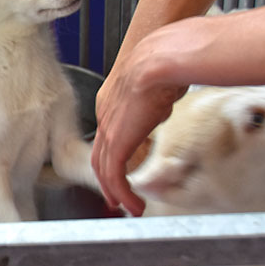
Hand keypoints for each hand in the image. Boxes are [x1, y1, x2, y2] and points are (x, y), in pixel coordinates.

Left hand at [91, 35, 188, 215]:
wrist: (159, 59)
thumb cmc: (165, 62)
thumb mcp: (158, 86)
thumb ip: (155, 100)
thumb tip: (164, 103)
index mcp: (111, 101)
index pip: (107, 136)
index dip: (113, 154)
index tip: (123, 168)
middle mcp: (104, 115)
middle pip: (100, 155)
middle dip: (108, 179)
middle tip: (118, 197)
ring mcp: (108, 128)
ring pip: (104, 168)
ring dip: (115, 191)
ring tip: (128, 206)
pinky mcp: (117, 141)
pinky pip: (114, 175)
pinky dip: (122, 192)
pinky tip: (132, 204)